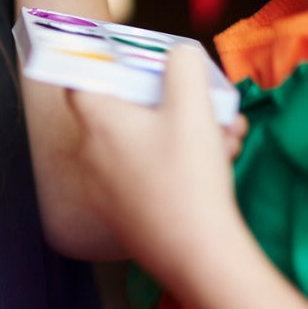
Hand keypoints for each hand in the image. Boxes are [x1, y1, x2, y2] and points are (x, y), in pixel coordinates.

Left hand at [65, 43, 247, 290]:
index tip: (131, 57)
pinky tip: (219, 163)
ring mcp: (104, 186)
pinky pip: (148, 171)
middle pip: (127, 109)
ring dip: (188, 131)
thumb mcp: (192, 108)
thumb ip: (183, 66)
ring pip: (146, 141)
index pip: (80, 77)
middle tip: (208, 103)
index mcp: (96, 121)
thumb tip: (178, 53)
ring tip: (227, 136)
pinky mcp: (123, 212)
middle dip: (174, 100)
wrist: (199, 256)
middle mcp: (90, 152)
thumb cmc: (189, 177)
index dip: (104, 61)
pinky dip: (179, 161)